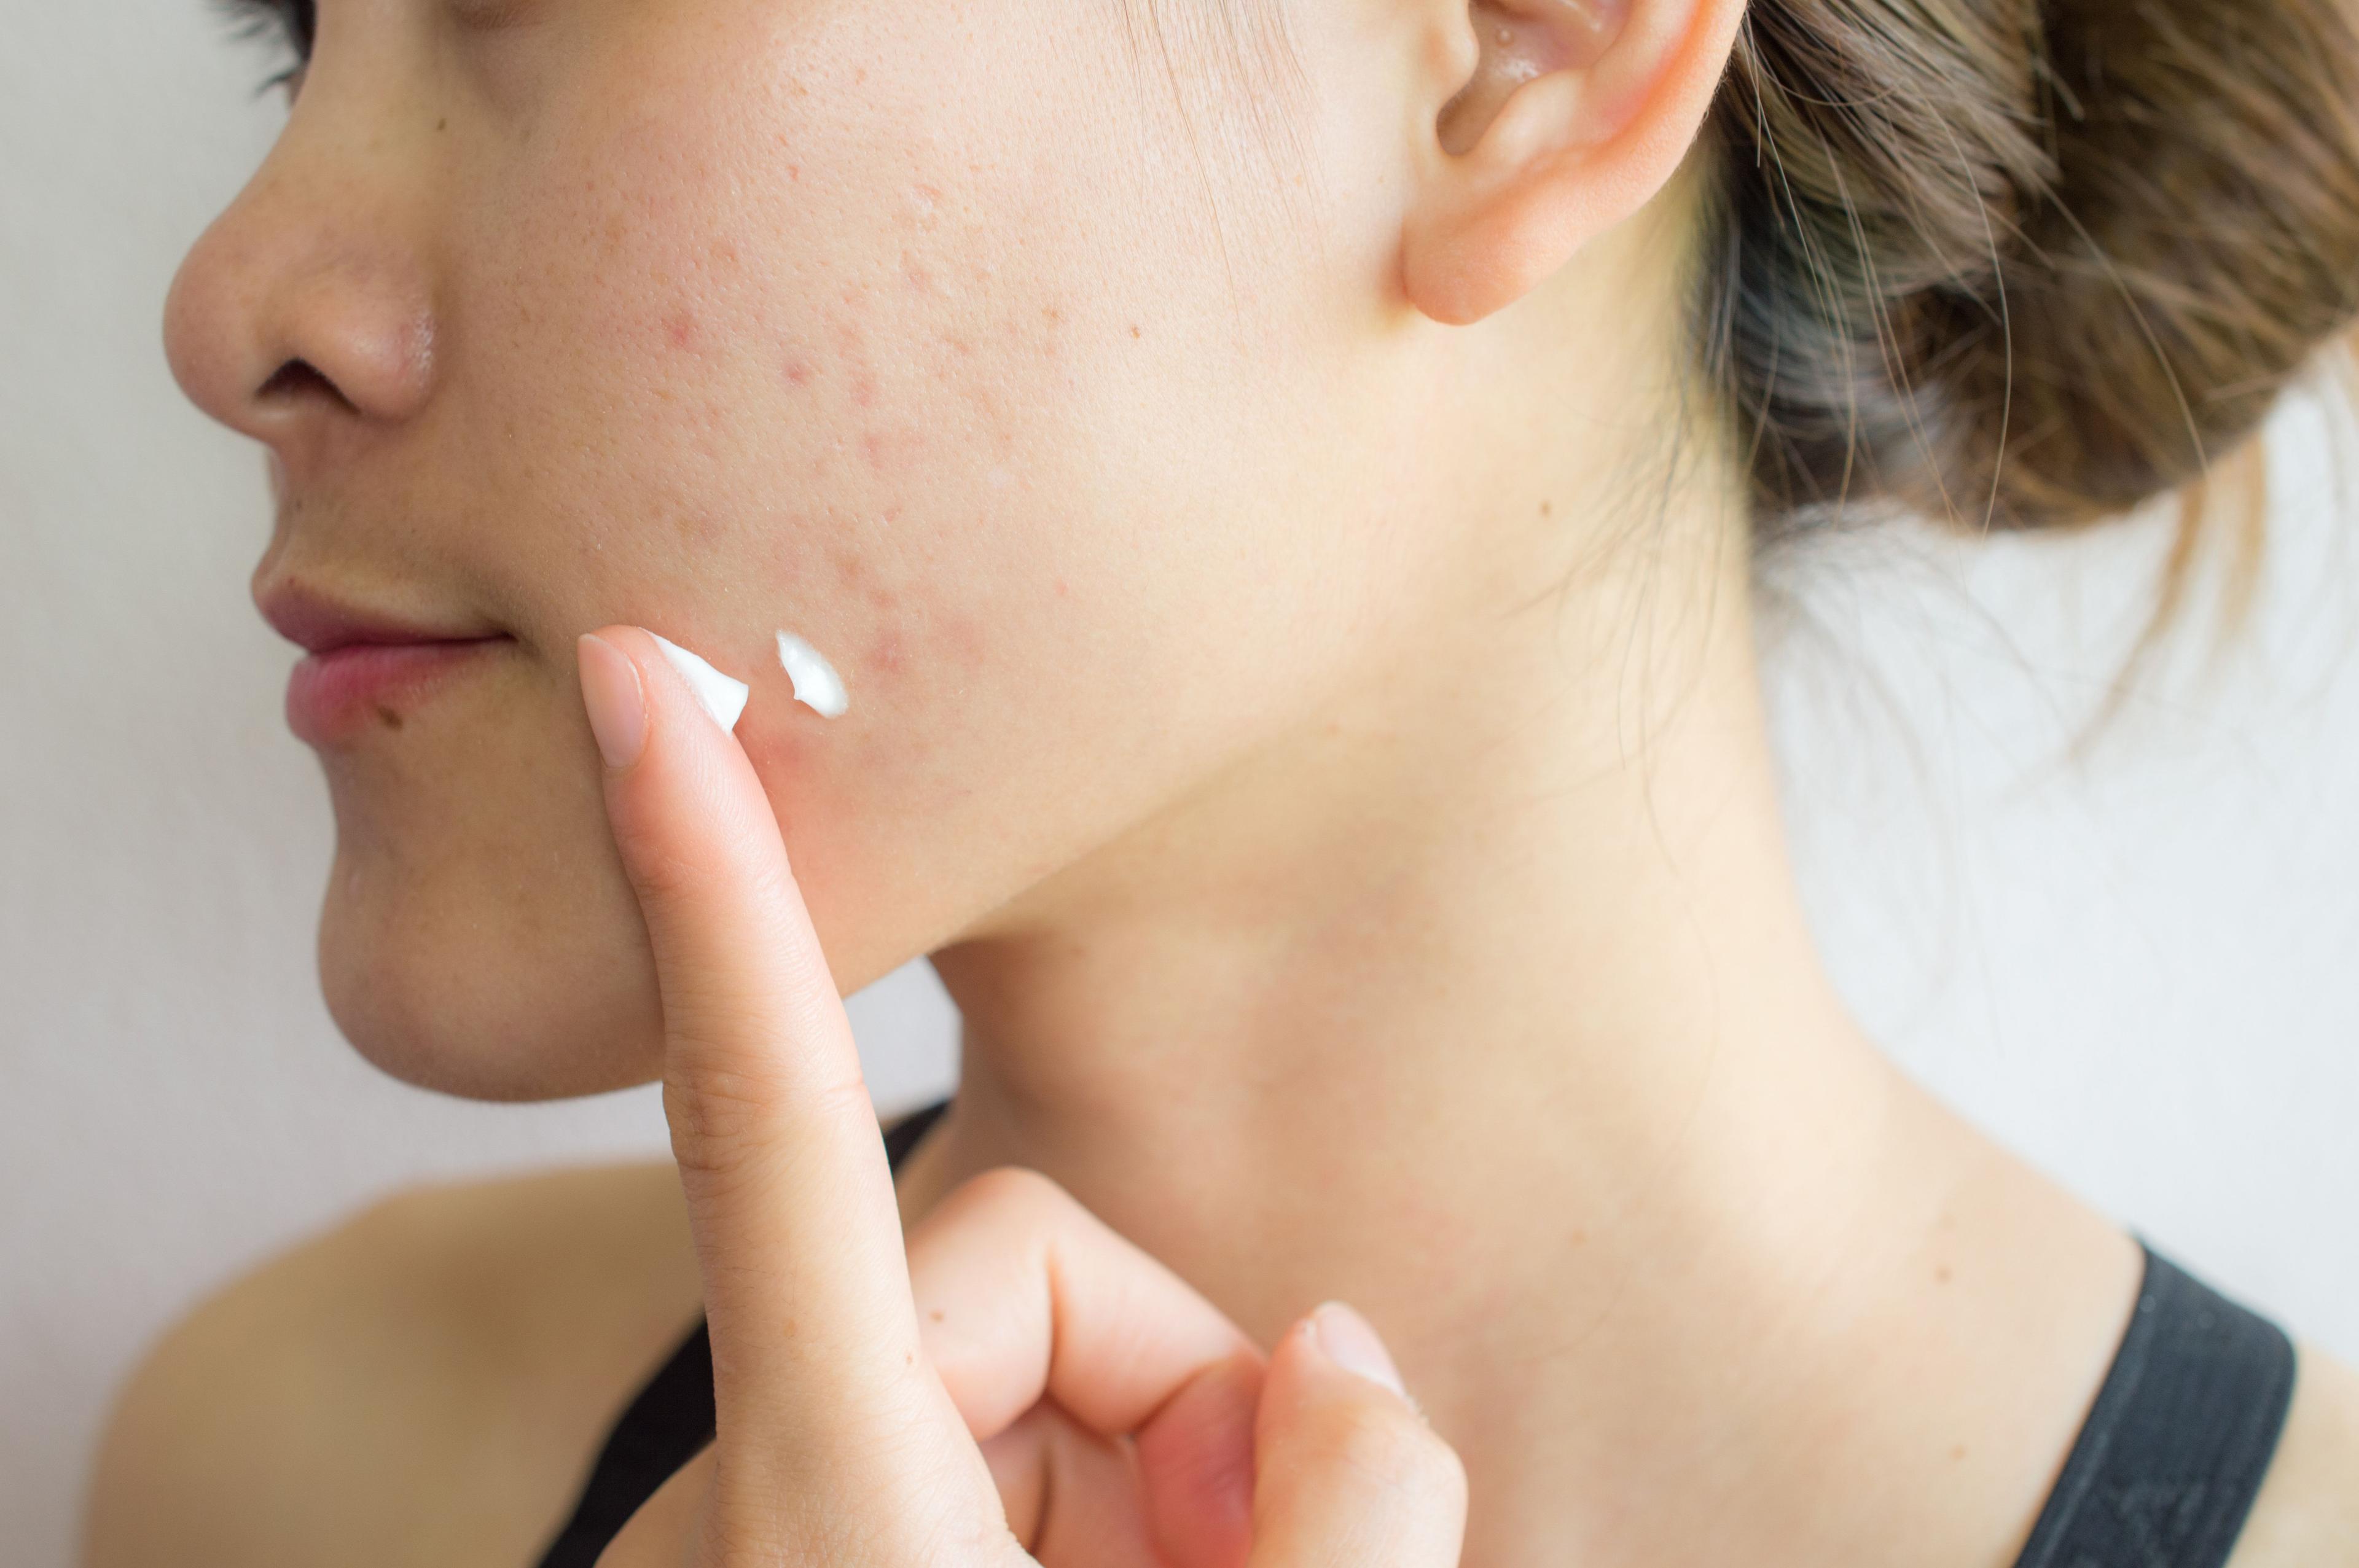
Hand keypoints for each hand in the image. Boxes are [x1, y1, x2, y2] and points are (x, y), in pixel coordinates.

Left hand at [574, 626, 1467, 1566]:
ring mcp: (762, 1530)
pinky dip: (1076, 1513)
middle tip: (1234, 1554)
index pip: (770, 1118)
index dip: (715, 881)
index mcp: (825, 1514)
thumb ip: (1355, 1512)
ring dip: (1137, 1477)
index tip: (637, 690)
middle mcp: (749, 1499)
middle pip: (1013, 1256)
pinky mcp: (799, 1556)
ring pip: (1014, 1345)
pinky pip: (975, 1433)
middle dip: (1164, 1389)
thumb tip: (1338, 1357)